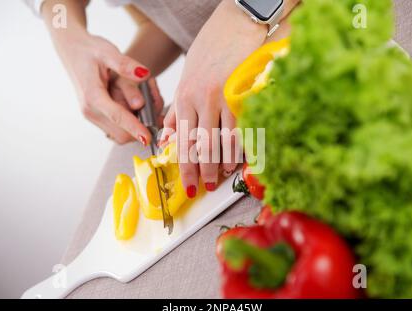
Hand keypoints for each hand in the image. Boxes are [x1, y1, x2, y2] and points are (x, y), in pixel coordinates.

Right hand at [55, 32, 162, 144]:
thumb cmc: (90, 49)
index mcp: (92, 96)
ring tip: (148, 102)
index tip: (149, 138)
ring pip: (120, 134)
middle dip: (141, 128)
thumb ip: (125, 64)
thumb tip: (144, 75)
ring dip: (137, 126)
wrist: (72, 50)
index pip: (117, 117)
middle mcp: (90, 111)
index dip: (135, 128)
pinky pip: (117, 129)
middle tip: (157, 111)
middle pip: (121, 134)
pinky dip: (130, 123)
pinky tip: (138, 106)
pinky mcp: (96, 116)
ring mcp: (92, 116)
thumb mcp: (108, 51)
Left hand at [161, 0, 265, 196]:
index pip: (183, 141)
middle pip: (201, 145)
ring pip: (222, 141)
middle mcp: (201, 99)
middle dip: (204, 171)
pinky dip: (241, 147)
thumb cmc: (211, 49)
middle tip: (207, 187)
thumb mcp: (186, 77)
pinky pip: (242, 128)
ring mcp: (224, 96)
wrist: (236, 23)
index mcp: (185, 96)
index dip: (186, 167)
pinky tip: (240, 160)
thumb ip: (177, 110)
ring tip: (223, 176)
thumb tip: (168, 137)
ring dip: (223, 163)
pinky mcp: (244, 93)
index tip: (188, 184)